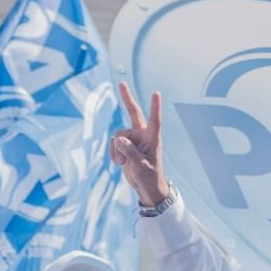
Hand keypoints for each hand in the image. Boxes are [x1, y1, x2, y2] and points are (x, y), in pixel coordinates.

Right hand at [110, 82, 173, 206]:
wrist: (146, 186)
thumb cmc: (149, 176)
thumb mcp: (140, 166)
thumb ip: (130, 152)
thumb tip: (119, 139)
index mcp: (152, 138)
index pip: (154, 120)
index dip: (154, 107)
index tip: (156, 93)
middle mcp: (142, 135)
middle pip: (133, 113)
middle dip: (127, 98)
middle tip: (121, 83)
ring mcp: (132, 139)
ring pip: (118, 135)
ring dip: (116, 149)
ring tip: (123, 162)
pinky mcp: (124, 146)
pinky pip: (114, 144)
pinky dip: (114, 153)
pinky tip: (120, 163)